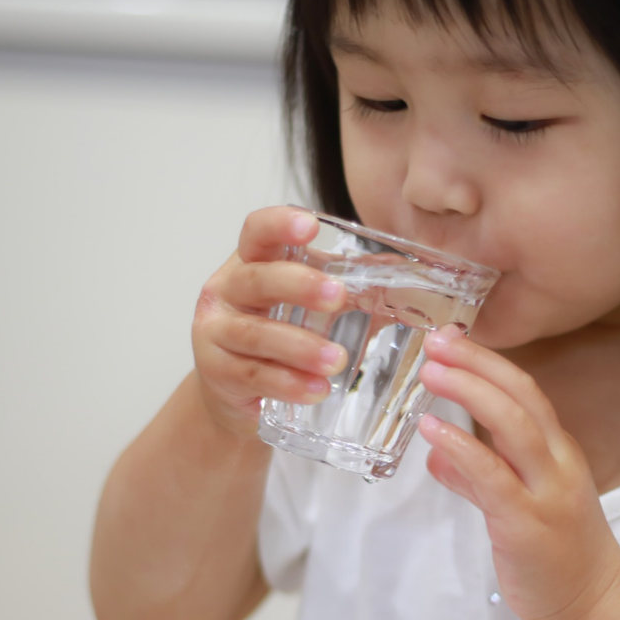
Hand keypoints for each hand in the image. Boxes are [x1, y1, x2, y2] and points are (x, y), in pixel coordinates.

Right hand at [192, 206, 347, 436]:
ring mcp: (215, 333)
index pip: (256, 232)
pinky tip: (318, 390)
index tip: (310, 227)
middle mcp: (226, 292)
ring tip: (337, 360)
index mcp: (251, 264)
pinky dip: (288, 383)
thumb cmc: (276, 340)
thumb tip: (404, 277)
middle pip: (256, 279)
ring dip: (300, 346)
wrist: (233, 395)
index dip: (279, 225)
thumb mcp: (305, 307)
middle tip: (338, 297)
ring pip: (255, 335)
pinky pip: (253, 375)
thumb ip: (346, 290)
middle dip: (298, 285)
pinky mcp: (217, 373)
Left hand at [417, 330, 619, 619]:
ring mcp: (546, 491)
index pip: (525, 392)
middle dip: (478, 363)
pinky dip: (461, 447)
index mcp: (557, 452)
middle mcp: (557, 462)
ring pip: (513, 426)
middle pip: (521, 396)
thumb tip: (437, 452)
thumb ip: (477, 477)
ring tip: (431, 371)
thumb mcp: (518, 505)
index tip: (451, 339)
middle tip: (436, 340)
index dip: (487, 362)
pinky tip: (432, 430)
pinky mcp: (527, 523)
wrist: (595, 605)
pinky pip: (493, 475)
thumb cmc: (557, 555)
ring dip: (469, 392)